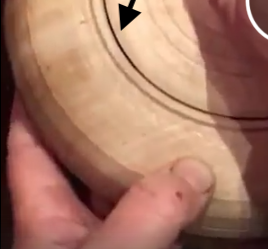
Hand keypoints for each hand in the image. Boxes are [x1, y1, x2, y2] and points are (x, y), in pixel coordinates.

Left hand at [8, 96, 213, 248]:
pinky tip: (208, 174)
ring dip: (156, 159)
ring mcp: (120, 240)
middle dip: (106, 120)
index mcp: (46, 222)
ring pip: (135, 188)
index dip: (30, 109)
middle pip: (87, 160)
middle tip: (132, 77)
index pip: (28, 151)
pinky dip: (188, 198)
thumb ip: (147, 210)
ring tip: (177, 112)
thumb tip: (196, 169)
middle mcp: (81, 228)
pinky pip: (172, 217)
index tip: (43, 68)